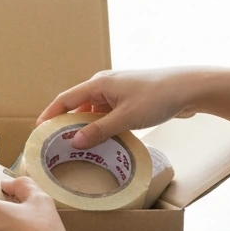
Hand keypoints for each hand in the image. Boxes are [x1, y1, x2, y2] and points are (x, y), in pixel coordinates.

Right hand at [36, 67, 206, 148]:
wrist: (190, 88)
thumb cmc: (158, 98)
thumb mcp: (126, 118)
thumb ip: (99, 131)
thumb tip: (74, 141)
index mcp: (98, 83)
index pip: (65, 99)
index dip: (50, 114)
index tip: (39, 129)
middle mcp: (105, 84)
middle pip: (79, 105)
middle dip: (68, 123)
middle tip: (59, 142)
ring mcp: (119, 91)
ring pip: (95, 111)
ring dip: (89, 126)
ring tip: (81, 146)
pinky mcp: (131, 98)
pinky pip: (109, 113)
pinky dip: (104, 125)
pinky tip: (106, 140)